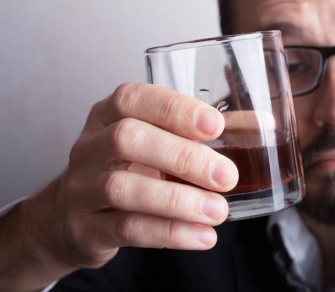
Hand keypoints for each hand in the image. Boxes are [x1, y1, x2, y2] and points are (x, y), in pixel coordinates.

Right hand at [0, 83, 237, 289]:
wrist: (71, 216)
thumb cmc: (126, 168)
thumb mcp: (153, 142)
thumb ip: (202, 133)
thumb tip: (262, 125)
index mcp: (108, 115)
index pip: (132, 98)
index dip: (173, 109)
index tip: (215, 125)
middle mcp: (90, 146)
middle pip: (127, 139)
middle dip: (182, 156)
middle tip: (226, 176)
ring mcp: (82, 188)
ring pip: (123, 188)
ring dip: (178, 200)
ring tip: (218, 211)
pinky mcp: (85, 227)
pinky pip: (126, 229)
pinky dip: (169, 232)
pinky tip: (201, 236)